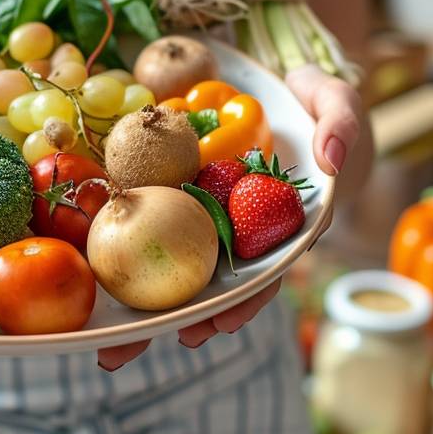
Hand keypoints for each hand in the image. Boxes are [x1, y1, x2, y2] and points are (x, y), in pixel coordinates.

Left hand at [98, 64, 362, 370]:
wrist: (275, 87)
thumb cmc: (312, 104)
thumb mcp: (334, 101)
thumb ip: (340, 124)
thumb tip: (331, 158)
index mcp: (280, 223)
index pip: (263, 272)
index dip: (242, 301)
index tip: (220, 323)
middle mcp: (240, 228)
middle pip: (211, 281)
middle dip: (182, 317)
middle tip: (140, 346)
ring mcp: (206, 213)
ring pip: (176, 262)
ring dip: (147, 303)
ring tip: (113, 343)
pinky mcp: (176, 192)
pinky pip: (150, 219)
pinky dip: (125, 244)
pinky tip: (92, 266)